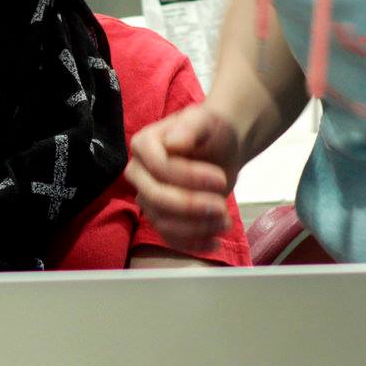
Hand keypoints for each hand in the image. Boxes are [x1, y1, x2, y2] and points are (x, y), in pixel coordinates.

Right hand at [124, 104, 241, 252]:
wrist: (222, 148)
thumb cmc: (212, 131)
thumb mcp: (206, 121)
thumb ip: (191, 127)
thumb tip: (174, 142)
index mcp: (144, 144)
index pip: (159, 168)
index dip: (188, 177)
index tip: (220, 178)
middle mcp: (139, 172)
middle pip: (155, 198)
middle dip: (190, 206)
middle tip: (222, 207)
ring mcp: (148, 197)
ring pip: (162, 222)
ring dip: (195, 228)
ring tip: (226, 222)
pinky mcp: (161, 217)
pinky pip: (169, 237)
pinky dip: (192, 244)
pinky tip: (215, 241)